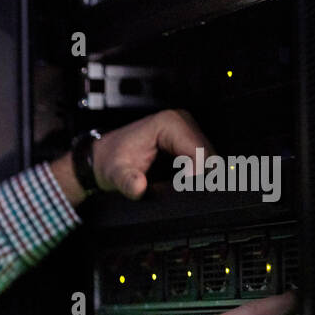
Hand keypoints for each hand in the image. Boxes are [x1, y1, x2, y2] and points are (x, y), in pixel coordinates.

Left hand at [52, 109, 215, 204]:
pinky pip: (204, 161)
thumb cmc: (111, 160)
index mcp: (169, 123)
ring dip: (200, 176)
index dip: (196, 173)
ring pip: (209, 159)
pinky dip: (197, 175)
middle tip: (182, 191)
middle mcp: (182, 122)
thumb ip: (127, 181)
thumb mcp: (115, 173)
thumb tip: (139, 188)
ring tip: (181, 188)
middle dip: (200, 176)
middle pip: (209, 155)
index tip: (185, 187)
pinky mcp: (189, 143)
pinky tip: (183, 183)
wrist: (105, 157)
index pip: (199, 151)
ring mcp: (188, 132)